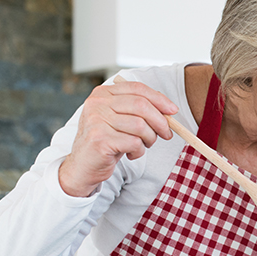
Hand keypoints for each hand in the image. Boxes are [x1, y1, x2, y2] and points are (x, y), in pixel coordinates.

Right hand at [59, 76, 178, 196]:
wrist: (83, 166)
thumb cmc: (107, 141)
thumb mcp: (122, 120)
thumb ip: (139, 110)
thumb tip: (169, 109)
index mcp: (103, 93)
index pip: (137, 88)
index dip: (159, 99)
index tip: (173, 111)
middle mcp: (97, 103)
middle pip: (141, 105)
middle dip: (160, 121)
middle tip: (167, 134)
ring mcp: (96, 121)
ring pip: (140, 126)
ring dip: (150, 139)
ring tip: (143, 146)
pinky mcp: (99, 140)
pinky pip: (134, 143)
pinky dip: (139, 151)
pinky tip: (131, 154)